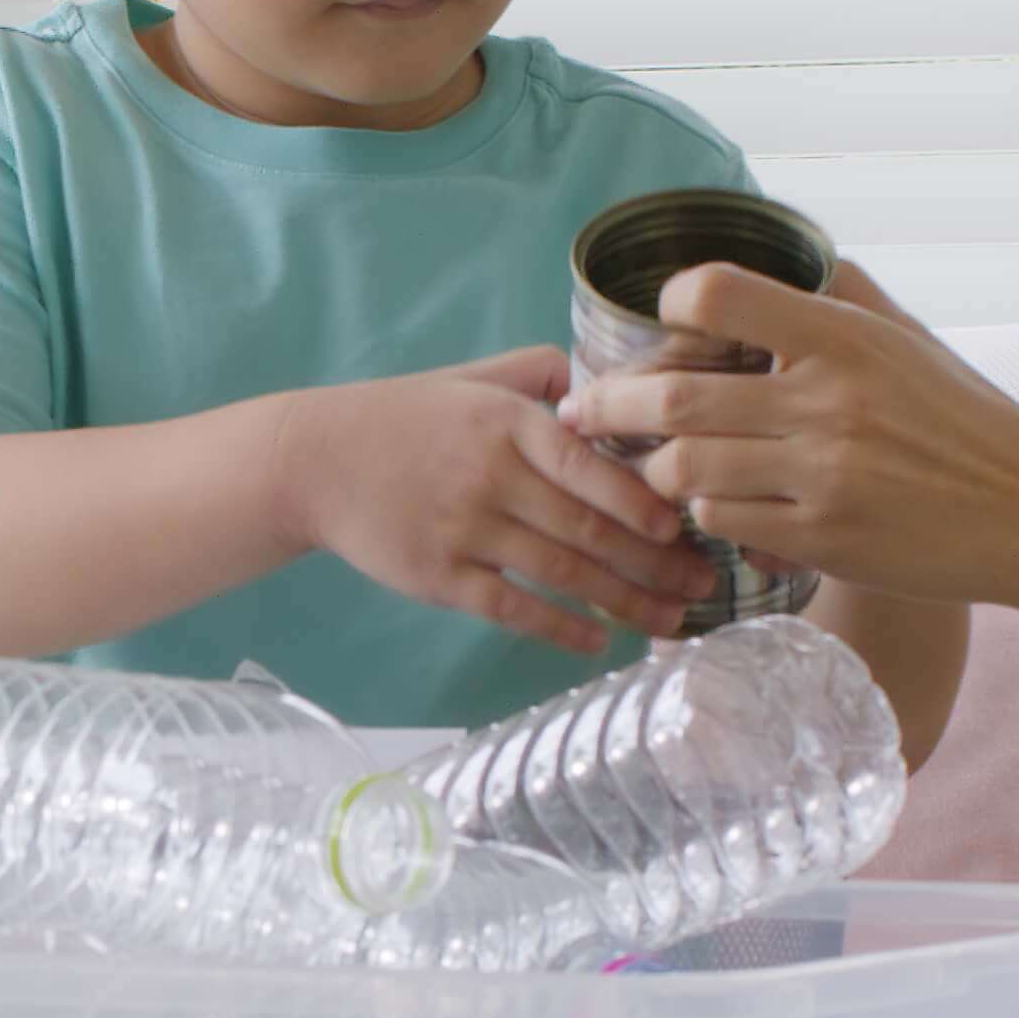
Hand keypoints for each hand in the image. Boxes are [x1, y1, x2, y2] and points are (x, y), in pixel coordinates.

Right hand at [276, 347, 717, 652]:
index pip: (589, 465)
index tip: (686, 526)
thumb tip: (609, 385)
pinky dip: (560, 628)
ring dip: (623, 603)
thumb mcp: (471, 379)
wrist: (315, 460)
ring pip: (561, 572)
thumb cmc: (404, 417)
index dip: (642, 500)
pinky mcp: (438, 576)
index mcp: (506, 423)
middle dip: (654, 563)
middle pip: (588, 527)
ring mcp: (464, 530)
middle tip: (703, 586)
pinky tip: (597, 642)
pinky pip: (512, 608)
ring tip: (670, 622)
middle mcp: (490, 475)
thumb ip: (540, 376)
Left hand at [560, 261, 1018, 615]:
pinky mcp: (825, 539)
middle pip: (674, 398)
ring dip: (651, 471)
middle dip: (607, 405)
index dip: (670, 302)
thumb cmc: (969, 420)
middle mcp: (827, 401)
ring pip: (685, 469)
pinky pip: (724, 522)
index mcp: (844, 336)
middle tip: (581, 410)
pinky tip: (704, 506)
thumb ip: (842, 297)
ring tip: (643, 467)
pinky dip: (701, 513)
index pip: (719, 291)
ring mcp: (824, 475)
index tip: (654, 322)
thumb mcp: (910, 339)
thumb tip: (780, 253)